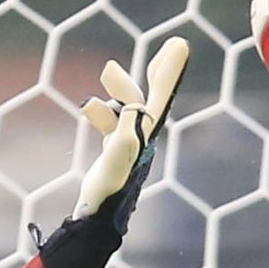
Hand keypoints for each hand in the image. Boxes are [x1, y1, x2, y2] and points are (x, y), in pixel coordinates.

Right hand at [71, 36, 189, 230]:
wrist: (98, 222)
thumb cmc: (108, 195)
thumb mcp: (116, 162)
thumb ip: (125, 133)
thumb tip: (134, 107)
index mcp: (145, 135)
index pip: (161, 96)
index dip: (169, 71)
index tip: (179, 45)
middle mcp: (142, 138)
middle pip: (155, 98)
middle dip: (161, 73)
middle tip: (175, 46)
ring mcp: (129, 146)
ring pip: (130, 109)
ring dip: (122, 89)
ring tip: (108, 70)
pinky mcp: (115, 154)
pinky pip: (113, 125)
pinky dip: (104, 113)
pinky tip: (90, 107)